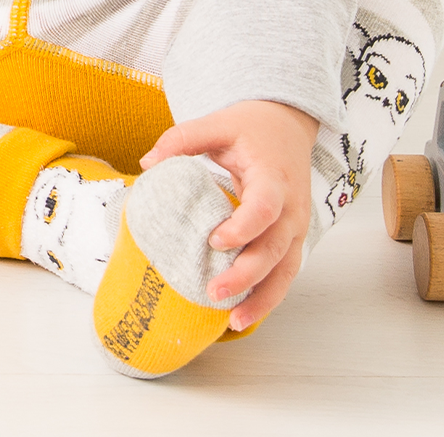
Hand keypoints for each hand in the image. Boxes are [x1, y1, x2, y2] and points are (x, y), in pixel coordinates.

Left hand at [141, 99, 317, 329]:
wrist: (287, 125)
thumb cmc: (252, 127)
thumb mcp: (218, 124)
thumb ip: (183, 139)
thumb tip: (147, 163)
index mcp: (273, 177)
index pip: (264, 208)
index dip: (243, 227)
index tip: (215, 241)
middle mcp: (291, 207)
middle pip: (275, 247)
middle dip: (247, 274)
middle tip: (214, 291)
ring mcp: (296, 227)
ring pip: (285, 269)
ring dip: (262, 297)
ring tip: (234, 320)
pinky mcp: (293, 239)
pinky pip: (285, 273)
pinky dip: (269, 297)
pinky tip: (244, 315)